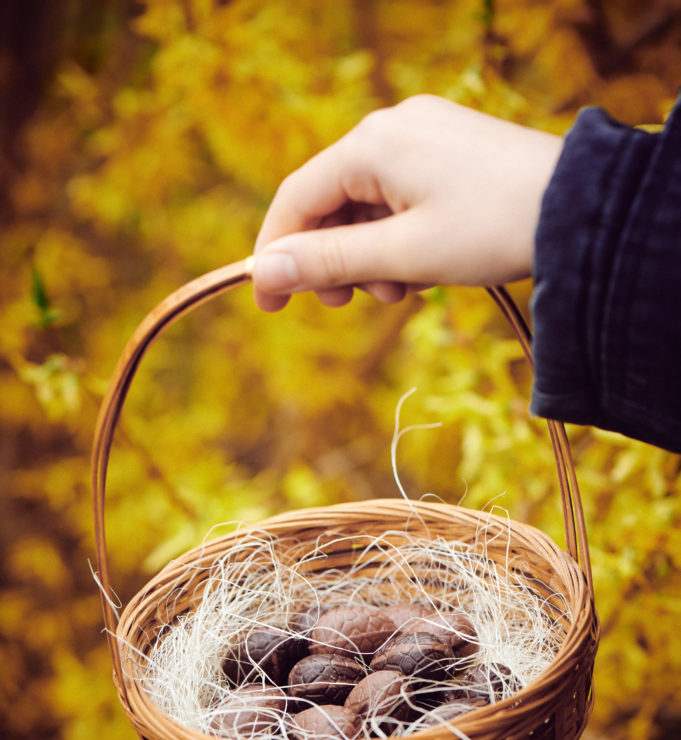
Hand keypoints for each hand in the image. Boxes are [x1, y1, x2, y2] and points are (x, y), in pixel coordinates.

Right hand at [252, 95, 563, 310]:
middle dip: (333, 260)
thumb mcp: (401, 256)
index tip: (268, 303)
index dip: (276, 254)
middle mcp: (392, 129)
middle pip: (331, 202)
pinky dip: (398, 239)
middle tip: (349, 304)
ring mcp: (424, 136)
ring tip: (401, 291)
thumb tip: (265, 272)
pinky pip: (400, 198)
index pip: (297, 200)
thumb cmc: (491, 229)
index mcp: (371, 144)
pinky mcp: (450, 151)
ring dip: (370, 256)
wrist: (582, 210)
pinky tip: (421, 269)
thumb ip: (328, 262)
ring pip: (367, 205)